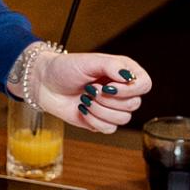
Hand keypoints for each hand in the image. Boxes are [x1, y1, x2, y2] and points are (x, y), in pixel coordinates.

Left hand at [29, 52, 151, 133]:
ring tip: (85, 98)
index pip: (144, 84)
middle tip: (90, 89)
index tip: (108, 86)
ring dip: (99, 109)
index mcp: (124, 72)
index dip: (130, 89)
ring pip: (123, 119)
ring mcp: (112, 108)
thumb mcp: (89, 61)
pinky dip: (93, 120)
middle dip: (108, 99)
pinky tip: (82, 109)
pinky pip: (109, 129)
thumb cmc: (66, 68)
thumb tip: (129, 76)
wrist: (45, 84)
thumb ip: (112, 66)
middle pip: (134, 104)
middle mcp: (122, 91)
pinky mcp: (101, 122)